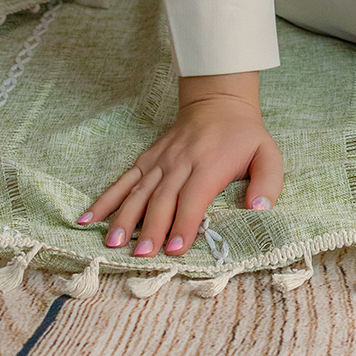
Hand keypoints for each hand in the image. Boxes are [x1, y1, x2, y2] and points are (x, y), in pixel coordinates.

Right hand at [78, 73, 282, 257]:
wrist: (218, 100)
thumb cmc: (244, 136)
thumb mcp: (268, 153)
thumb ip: (268, 182)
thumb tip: (260, 209)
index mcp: (209, 164)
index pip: (194, 197)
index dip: (184, 223)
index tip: (174, 248)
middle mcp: (180, 163)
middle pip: (162, 198)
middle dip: (151, 228)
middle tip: (142, 255)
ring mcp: (160, 161)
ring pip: (138, 191)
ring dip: (124, 218)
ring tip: (112, 243)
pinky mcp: (147, 160)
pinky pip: (124, 180)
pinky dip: (105, 200)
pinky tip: (87, 219)